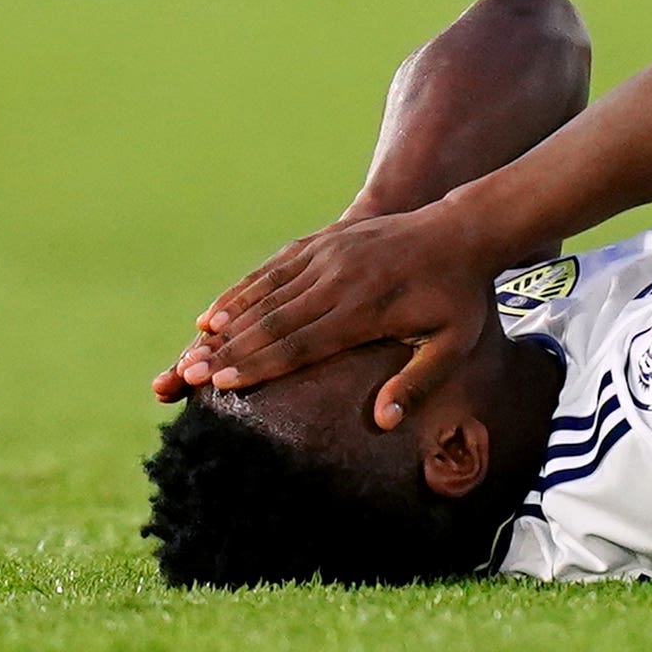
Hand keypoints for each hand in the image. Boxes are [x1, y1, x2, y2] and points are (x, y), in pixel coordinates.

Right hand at [167, 203, 505, 427]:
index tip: (222, 384)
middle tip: (188, 376)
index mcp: (368, 309)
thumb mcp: (454, 343)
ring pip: (266, 294)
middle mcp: (341, 280)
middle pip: (274, 321)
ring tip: (191, 351)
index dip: (260, 365)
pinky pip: (273, 269)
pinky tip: (212, 314)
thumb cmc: (458, 296)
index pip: (303, 343)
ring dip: (226, 323)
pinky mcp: (324, 241)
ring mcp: (330, 255)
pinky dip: (240, 292)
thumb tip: (383, 422)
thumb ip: (418, 383)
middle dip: (229, 350)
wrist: (462, 229)